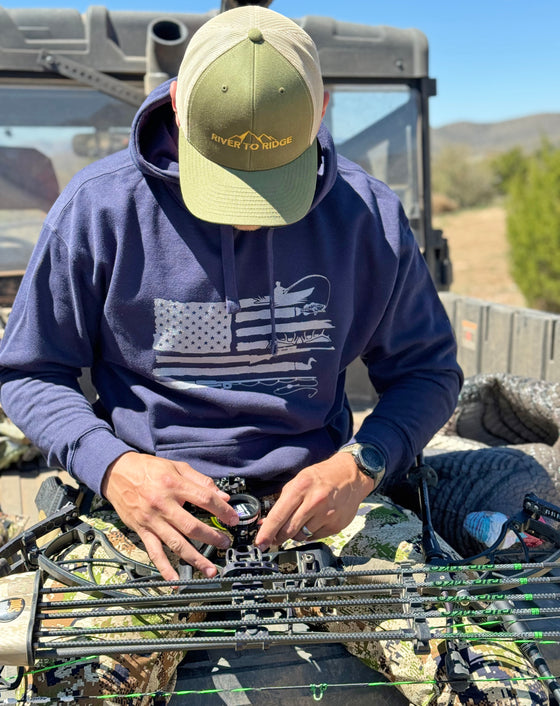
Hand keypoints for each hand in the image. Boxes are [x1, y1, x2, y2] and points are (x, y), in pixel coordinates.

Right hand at [101, 452, 238, 580]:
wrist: (117, 472)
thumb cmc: (149, 469)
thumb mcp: (177, 467)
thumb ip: (201, 481)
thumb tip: (223, 496)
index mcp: (174, 485)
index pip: (205, 499)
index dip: (222, 510)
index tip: (233, 519)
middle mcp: (163, 504)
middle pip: (192, 526)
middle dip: (212, 537)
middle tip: (225, 543)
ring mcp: (152, 520)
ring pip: (176, 543)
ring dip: (194, 558)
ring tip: (210, 569)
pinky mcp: (142, 531)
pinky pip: (154, 552)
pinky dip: (164, 569)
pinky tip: (175, 581)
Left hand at [254, 452, 373, 547]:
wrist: (351, 474)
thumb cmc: (322, 476)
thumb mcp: (299, 480)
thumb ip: (282, 501)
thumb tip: (267, 522)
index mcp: (301, 487)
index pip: (279, 515)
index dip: (267, 532)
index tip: (259, 543)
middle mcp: (315, 502)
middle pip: (289, 530)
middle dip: (278, 536)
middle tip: (275, 537)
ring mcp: (327, 515)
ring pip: (301, 536)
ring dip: (296, 533)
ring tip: (302, 520)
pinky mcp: (336, 526)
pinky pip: (315, 537)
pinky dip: (310, 533)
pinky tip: (315, 520)